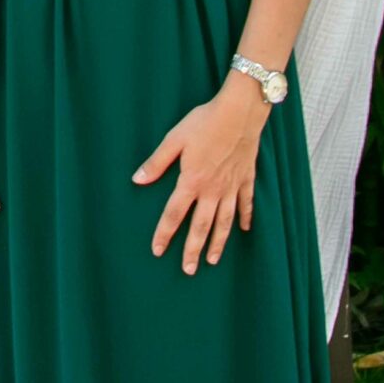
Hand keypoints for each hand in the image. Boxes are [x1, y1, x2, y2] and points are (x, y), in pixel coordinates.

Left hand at [133, 75, 269, 273]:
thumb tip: (137, 180)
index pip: (174, 214)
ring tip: (212, 260)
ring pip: (224, 222)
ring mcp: (231, 186)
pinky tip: (243, 230)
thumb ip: (156, 162)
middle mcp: (212, 190)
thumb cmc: (204, 122)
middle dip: (193, 250)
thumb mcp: (174, 139)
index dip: (164, 234)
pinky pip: (245, 204)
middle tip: (189, 270)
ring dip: (218, 242)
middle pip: (201, 227)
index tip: (158, 251)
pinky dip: (244, 218)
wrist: (239, 112)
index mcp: (191, 181)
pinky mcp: (246, 178)